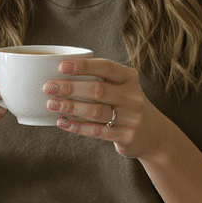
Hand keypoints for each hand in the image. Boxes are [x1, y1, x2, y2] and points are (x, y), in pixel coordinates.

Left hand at [45, 58, 165, 157]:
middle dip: (70, 88)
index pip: (106, 67)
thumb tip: (59, 74)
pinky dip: (76, 126)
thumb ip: (99, 79)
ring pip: (96, 111)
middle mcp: (133, 96)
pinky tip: (61, 122)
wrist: (153, 133)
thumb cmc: (125, 104)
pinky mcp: (126, 136)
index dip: (83, 66)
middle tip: (48, 87)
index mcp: (130, 78)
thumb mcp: (121, 87)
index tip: (61, 66)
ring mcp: (131, 118)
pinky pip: (96, 131)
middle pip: (98, 90)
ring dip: (70, 107)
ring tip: (51, 104)